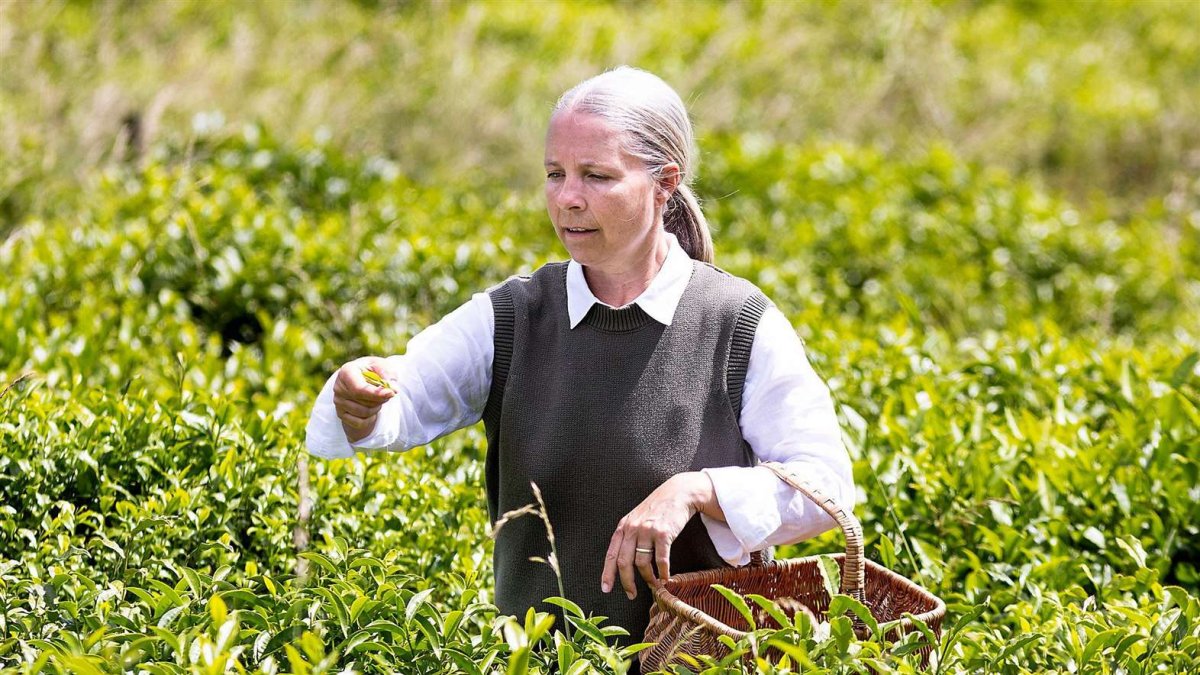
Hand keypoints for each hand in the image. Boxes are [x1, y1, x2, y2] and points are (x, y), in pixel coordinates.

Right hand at [333, 356, 396, 442]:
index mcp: (346, 372)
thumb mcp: (380, 365)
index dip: (376, 393)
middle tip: (387, 393)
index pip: (359, 388)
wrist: (360, 378)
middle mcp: (339, 387)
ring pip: (364, 413)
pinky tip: (372, 408)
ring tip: (378, 399)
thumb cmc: (371, 370)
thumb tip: (393, 389)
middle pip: (364, 402)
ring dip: (377, 407)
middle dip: (380, 399)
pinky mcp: (340, 413)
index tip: (391, 393)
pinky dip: (370, 418)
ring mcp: (338, 402)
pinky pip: (359, 423)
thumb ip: (387, 373)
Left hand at [601, 471, 717, 599]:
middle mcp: (632, 529)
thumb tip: (623, 562)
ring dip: (648, 578)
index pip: (611, 554)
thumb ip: (629, 537)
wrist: (677, 493)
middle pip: (624, 562)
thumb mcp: (636, 519)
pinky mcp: (664, 533)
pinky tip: (666, 579)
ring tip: (654, 585)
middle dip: (627, 582)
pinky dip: (663, 572)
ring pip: (642, 563)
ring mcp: (647, 530)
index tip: (606, 589)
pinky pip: (661, 559)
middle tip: (631, 594)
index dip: (607, 574)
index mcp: (623, 527)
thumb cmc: (657, 509)